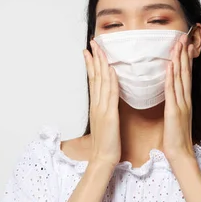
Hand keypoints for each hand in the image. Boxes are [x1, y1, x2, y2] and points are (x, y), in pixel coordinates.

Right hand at [83, 40, 120, 169]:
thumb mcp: (104, 123)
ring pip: (101, 81)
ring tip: (99, 49)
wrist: (103, 158)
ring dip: (101, 63)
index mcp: (96, 106)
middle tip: (92, 43)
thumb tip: (107, 101)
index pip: (93, 80)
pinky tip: (111, 69)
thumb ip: (104, 110)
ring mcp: (102, 109)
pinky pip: (111, 94)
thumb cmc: (105, 144)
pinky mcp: (109, 115)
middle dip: (94, 58)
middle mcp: (97, 104)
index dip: (92, 64)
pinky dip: (111, 80)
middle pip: (95, 76)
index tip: (89, 52)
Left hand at [163, 33, 195, 162]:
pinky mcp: (174, 110)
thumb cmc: (176, 139)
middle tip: (183, 38)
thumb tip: (170, 95)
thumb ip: (174, 105)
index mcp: (184, 101)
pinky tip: (170, 65)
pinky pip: (172, 90)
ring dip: (179, 59)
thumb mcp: (175, 118)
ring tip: (178, 44)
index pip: (186, 76)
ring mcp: (181, 104)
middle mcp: (185, 100)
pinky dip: (172, 76)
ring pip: (180, 78)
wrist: (180, 154)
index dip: (185, 60)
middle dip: (184, 54)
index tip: (185, 46)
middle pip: (185, 73)